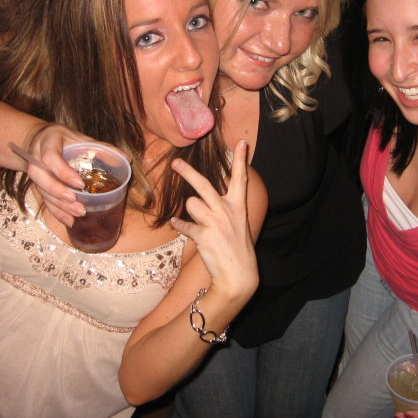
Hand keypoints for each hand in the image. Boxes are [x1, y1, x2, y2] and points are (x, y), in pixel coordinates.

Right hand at [19, 123, 108, 226]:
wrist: (39, 139)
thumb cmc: (63, 138)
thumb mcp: (80, 137)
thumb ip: (101, 148)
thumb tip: (126, 158)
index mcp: (48, 141)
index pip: (50, 157)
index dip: (63, 172)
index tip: (80, 183)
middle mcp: (36, 157)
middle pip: (40, 177)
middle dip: (58, 192)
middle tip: (76, 203)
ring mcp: (35, 172)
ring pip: (42, 191)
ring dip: (59, 206)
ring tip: (78, 214)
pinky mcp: (37, 185)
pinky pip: (44, 200)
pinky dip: (57, 212)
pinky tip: (69, 221)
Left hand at [170, 140, 257, 297]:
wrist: (238, 275)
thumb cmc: (237, 248)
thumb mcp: (239, 223)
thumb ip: (226, 208)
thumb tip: (203, 197)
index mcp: (238, 206)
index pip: (240, 178)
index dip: (240, 159)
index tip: (241, 142)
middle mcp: (227, 210)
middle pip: (204, 184)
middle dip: (187, 171)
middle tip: (175, 162)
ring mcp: (215, 222)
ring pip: (191, 203)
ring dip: (191, 212)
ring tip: (199, 222)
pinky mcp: (203, 235)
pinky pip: (184, 224)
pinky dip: (180, 225)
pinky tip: (179, 225)